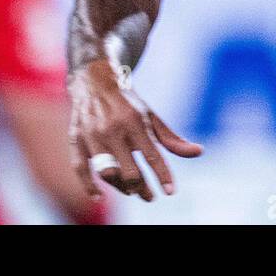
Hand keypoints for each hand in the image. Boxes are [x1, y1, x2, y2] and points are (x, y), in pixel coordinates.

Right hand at [68, 59, 201, 200]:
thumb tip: (198, 152)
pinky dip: (88, 186)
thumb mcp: (150, 116)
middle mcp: (112, 128)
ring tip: (131, 190)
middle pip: (129, 171)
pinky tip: (99, 196)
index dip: (162, 176)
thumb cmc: (127, 102)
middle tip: (149, 195)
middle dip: (142, 188)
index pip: (152, 156)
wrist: (93, 79)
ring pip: (107, 173)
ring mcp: (92, 135)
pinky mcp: (76, 139)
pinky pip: (81, 169)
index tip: (169, 192)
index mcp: (134, 120)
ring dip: (121, 187)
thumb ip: (171, 139)